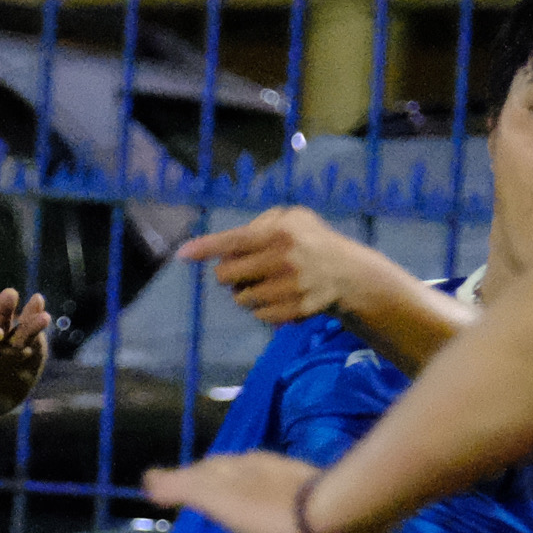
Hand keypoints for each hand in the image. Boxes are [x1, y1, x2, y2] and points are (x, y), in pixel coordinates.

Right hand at [146, 449, 380, 532]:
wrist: (335, 516)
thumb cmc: (270, 511)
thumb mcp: (217, 496)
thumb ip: (183, 486)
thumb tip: (148, 479)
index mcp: (240, 466)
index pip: (207, 470)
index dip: (188, 480)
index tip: (173, 491)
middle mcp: (266, 468)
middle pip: (234, 474)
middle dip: (214, 483)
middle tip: (200, 495)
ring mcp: (294, 484)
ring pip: (261, 485)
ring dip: (244, 494)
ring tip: (234, 510)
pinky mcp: (318, 503)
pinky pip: (283, 501)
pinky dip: (268, 507)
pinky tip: (274, 523)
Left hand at [174, 209, 416, 326]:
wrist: (349, 273)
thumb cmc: (312, 240)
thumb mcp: (293, 217)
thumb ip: (261, 223)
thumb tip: (226, 245)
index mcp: (279, 232)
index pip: (233, 241)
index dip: (205, 247)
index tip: (182, 254)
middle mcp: (282, 259)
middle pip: (227, 275)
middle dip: (229, 275)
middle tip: (243, 271)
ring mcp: (289, 287)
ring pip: (241, 299)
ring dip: (245, 294)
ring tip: (266, 284)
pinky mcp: (295, 310)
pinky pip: (259, 315)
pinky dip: (262, 309)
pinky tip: (279, 298)